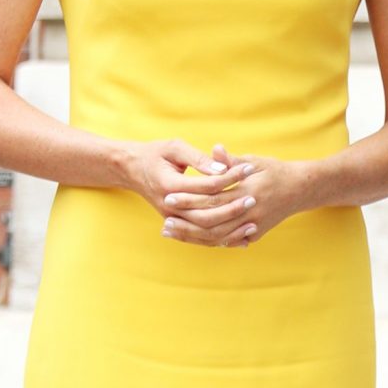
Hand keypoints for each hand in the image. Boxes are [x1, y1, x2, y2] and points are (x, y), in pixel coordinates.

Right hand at [121, 137, 251, 244]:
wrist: (133, 170)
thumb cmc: (156, 154)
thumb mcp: (174, 148)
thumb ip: (198, 158)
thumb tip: (223, 168)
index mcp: (169, 185)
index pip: (206, 186)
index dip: (229, 178)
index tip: (248, 169)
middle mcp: (169, 207)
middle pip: (207, 215)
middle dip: (233, 208)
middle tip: (254, 198)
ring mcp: (172, 219)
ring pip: (205, 232)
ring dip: (231, 230)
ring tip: (254, 223)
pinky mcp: (177, 225)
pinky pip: (201, 239)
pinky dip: (222, 240)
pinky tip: (242, 238)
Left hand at [161, 143, 305, 248]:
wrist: (300, 189)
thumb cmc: (275, 171)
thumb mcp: (254, 161)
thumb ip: (231, 161)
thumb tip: (214, 150)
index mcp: (248, 191)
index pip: (212, 198)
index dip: (189, 199)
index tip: (169, 197)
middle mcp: (250, 212)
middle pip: (211, 222)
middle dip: (185, 222)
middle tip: (164, 222)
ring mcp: (253, 226)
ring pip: (217, 236)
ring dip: (192, 236)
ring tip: (171, 232)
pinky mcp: (255, 234)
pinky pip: (228, 241)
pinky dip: (209, 241)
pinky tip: (191, 239)